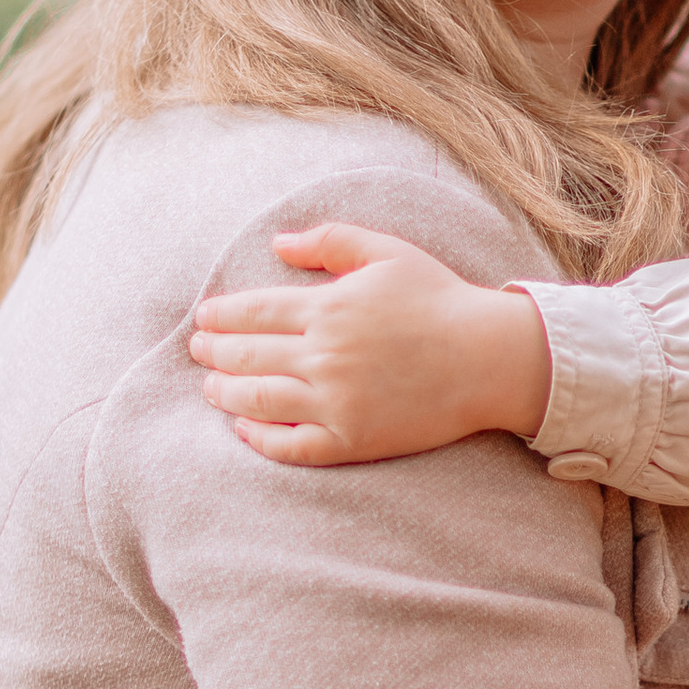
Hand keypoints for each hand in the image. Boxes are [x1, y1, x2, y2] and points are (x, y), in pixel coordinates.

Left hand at [189, 225, 554, 465]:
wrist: (490, 358)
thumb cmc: (440, 299)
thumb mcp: (387, 252)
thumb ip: (329, 242)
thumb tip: (279, 243)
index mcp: (329, 307)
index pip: (253, 313)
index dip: (221, 316)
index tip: (204, 319)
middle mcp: (325, 356)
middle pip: (247, 357)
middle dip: (213, 353)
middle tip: (199, 352)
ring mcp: (336, 403)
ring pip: (258, 400)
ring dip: (225, 392)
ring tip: (211, 387)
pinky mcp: (352, 440)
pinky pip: (290, 445)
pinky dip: (259, 437)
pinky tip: (244, 428)